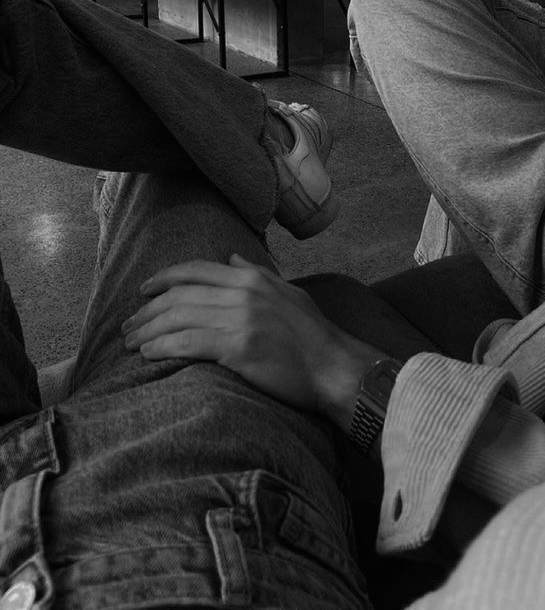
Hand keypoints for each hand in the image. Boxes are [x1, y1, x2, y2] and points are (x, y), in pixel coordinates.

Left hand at [122, 255, 383, 427]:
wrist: (335, 368)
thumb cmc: (313, 336)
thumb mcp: (288, 294)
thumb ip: (257, 274)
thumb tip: (231, 257)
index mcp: (252, 278)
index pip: (196, 270)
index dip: (163, 279)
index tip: (143, 291)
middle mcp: (244, 292)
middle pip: (180, 295)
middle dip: (147, 310)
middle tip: (128, 325)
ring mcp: (241, 319)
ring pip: (178, 318)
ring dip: (148, 331)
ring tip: (131, 343)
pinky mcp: (239, 347)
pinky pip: (188, 343)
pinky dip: (162, 347)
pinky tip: (149, 354)